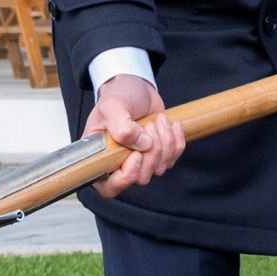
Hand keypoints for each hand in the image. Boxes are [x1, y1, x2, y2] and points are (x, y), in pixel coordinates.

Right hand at [82, 76, 186, 198]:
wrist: (135, 87)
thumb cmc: (117, 96)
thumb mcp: (113, 106)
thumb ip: (122, 126)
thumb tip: (142, 145)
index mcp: (100, 159)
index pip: (110, 188)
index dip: (127, 176)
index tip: (136, 154)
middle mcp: (119, 165)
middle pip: (141, 178)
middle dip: (151, 152)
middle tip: (149, 125)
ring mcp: (140, 161)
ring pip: (159, 169)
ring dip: (165, 144)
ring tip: (159, 120)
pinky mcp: (157, 154)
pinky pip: (172, 159)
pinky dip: (176, 142)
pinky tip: (172, 124)